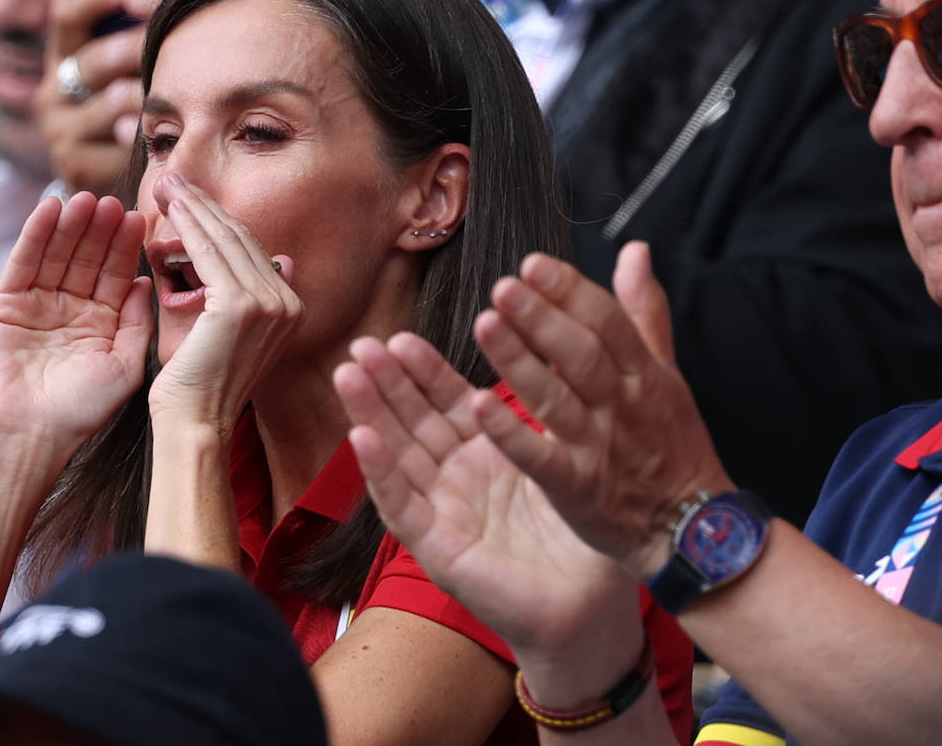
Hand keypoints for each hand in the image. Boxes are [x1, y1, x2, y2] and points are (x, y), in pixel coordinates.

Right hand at [0, 192, 152, 472]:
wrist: (30, 435)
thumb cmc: (81, 411)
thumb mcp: (125, 365)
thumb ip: (137, 321)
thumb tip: (145, 280)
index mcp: (101, 323)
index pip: (116, 275)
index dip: (126, 247)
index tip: (140, 219)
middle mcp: (70, 309)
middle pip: (87, 258)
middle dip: (99, 230)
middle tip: (113, 200)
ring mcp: (37, 304)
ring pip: (57, 254)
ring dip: (71, 225)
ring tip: (85, 199)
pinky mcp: (5, 303)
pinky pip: (24, 262)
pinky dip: (36, 234)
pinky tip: (50, 208)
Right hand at [35, 0, 168, 195]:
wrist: (109, 191)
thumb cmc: (134, 120)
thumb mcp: (129, 77)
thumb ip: (141, 39)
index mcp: (64, 59)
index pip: (66, 15)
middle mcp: (52, 91)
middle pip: (96, 57)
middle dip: (140, 46)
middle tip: (180, 41)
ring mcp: (60, 129)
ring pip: (112, 100)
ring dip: (151, 93)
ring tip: (181, 89)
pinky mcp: (74, 164)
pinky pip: (116, 143)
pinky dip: (144, 136)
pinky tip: (165, 133)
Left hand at [147, 173, 301, 435]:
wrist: (194, 425)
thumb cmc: (198, 385)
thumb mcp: (226, 331)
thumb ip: (239, 294)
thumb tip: (276, 259)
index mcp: (290, 308)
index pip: (252, 250)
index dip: (219, 220)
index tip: (190, 198)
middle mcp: (288, 302)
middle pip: (242, 239)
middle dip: (205, 205)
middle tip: (173, 179)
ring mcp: (270, 303)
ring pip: (226, 240)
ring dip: (194, 207)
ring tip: (166, 185)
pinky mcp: (242, 305)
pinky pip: (210, 254)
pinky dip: (188, 227)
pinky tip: (170, 209)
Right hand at [334, 332, 640, 669]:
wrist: (592, 604)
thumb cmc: (585, 532)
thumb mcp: (566, 453)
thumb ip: (553, 404)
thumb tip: (560, 339)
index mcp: (487, 449)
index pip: (447, 401)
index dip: (423, 369)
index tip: (401, 336)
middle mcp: (457, 476)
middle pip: (412, 420)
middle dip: (385, 382)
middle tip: (361, 345)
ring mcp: (443, 511)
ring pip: (397, 454)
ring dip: (370, 414)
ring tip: (348, 375)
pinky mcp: (439, 547)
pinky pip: (404, 506)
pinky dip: (381, 471)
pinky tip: (361, 438)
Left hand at [467, 242, 733, 579]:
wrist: (691, 528)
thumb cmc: (673, 445)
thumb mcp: (668, 373)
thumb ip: (644, 312)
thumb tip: (635, 251)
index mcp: (643, 373)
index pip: (607, 321)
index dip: (570, 290)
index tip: (532, 264)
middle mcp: (621, 404)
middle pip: (581, 354)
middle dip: (542, 317)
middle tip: (503, 286)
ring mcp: (598, 446)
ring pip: (556, 398)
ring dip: (518, 361)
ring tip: (485, 324)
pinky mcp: (576, 488)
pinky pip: (540, 458)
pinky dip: (510, 434)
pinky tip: (477, 407)